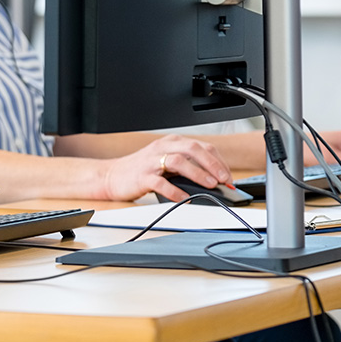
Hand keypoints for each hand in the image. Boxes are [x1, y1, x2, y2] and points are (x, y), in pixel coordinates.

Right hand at [102, 135, 233, 202]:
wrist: (112, 176)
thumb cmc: (142, 170)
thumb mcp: (165, 162)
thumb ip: (187, 166)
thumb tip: (214, 179)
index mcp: (171, 142)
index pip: (201, 146)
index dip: (218, 161)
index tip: (228, 177)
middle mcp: (162, 148)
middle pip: (192, 149)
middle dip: (212, 164)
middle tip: (225, 179)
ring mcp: (151, 162)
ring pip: (178, 161)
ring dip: (198, 173)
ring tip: (211, 185)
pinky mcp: (142, 177)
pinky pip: (161, 183)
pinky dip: (175, 191)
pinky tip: (184, 199)